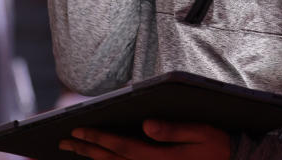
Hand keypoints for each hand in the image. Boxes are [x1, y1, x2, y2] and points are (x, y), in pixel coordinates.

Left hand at [59, 120, 230, 159]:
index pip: (121, 147)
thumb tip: (146, 124)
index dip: (98, 138)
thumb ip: (174, 130)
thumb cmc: (218, 146)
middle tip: (64, 140)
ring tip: (75, 149)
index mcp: (160, 158)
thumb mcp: (202, 132)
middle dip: (87, 149)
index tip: (78, 129)